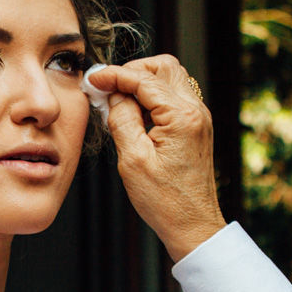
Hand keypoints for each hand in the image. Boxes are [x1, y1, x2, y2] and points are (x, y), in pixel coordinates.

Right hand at [90, 55, 227, 261]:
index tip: (93, 79)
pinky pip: (173, 97)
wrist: (193, 225)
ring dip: (142, 82)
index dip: (114, 75)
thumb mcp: (133, 160)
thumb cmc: (166, 201)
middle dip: (132, 71)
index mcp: (182, 117)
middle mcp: (196, 111)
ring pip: (170, 78)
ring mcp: (198, 118)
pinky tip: (133, 114)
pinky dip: (151, 96)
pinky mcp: (195, 127)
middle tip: (107, 88)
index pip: (144, 79)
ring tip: (118, 102)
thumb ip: (122, 119)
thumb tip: (112, 94)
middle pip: (163, 66)